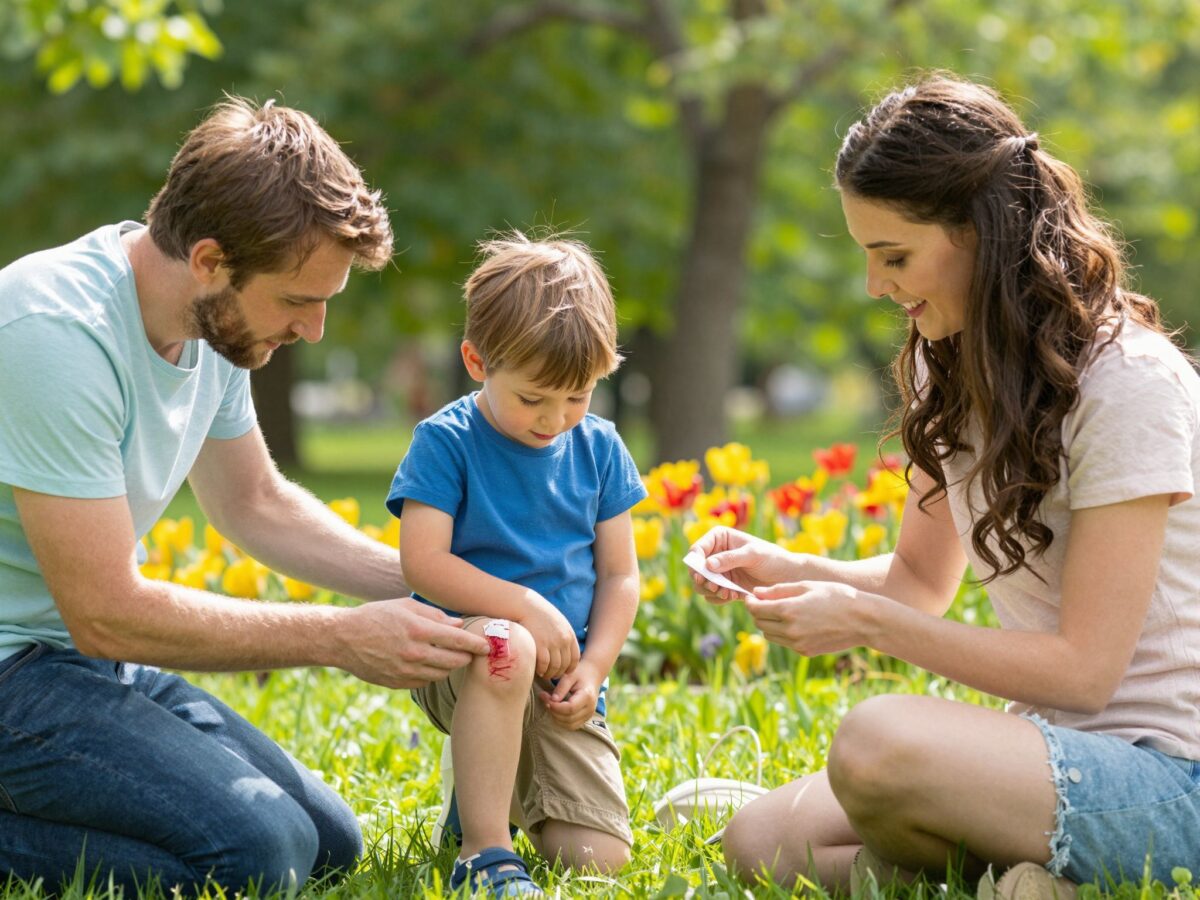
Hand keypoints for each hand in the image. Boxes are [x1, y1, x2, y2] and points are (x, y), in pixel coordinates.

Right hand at [336, 597, 489, 688]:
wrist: (343, 638)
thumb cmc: (377, 616)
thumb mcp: (406, 606)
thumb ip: (435, 616)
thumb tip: (459, 625)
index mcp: (418, 630)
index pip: (458, 640)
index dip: (477, 644)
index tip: (488, 646)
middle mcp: (414, 653)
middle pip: (454, 661)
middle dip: (467, 657)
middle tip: (471, 652)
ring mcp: (405, 671)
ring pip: (442, 674)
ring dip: (450, 666)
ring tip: (451, 656)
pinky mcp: (397, 683)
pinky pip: (425, 682)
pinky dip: (433, 674)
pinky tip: (430, 664)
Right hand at [517, 595, 579, 679]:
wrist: (526, 606)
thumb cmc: (540, 615)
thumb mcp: (559, 623)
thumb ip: (564, 636)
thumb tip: (565, 651)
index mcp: (569, 635)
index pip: (575, 658)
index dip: (570, 668)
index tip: (564, 671)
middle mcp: (563, 640)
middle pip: (565, 665)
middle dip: (559, 673)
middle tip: (551, 675)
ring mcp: (552, 643)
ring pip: (555, 667)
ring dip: (550, 674)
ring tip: (544, 674)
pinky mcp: (540, 646)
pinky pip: (544, 665)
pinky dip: (542, 670)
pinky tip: (538, 670)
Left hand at [539, 658, 603, 729]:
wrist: (593, 675)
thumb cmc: (580, 673)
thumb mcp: (570, 675)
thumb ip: (561, 688)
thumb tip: (552, 701)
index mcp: (587, 696)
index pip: (570, 708)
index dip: (555, 706)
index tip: (545, 697)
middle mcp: (590, 708)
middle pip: (569, 718)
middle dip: (553, 711)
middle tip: (544, 698)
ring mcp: (589, 715)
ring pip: (569, 725)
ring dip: (556, 717)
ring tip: (549, 704)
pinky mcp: (585, 719)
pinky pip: (571, 726)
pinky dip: (561, 721)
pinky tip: (555, 710)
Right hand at [689, 527, 807, 603]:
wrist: (786, 577)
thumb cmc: (773, 558)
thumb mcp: (753, 555)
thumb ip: (730, 558)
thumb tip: (708, 565)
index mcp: (719, 538)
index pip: (697, 549)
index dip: (695, 563)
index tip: (701, 575)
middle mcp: (715, 553)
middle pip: (695, 569)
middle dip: (702, 580)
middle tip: (715, 587)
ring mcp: (719, 571)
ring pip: (701, 584)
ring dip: (711, 591)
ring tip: (726, 593)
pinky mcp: (724, 586)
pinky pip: (712, 595)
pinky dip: (719, 598)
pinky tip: (733, 596)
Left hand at [745, 581, 868, 655]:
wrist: (863, 620)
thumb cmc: (836, 596)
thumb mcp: (807, 586)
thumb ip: (779, 590)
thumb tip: (757, 593)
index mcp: (788, 610)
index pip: (755, 609)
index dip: (750, 602)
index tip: (752, 596)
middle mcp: (790, 630)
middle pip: (759, 623)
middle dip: (758, 612)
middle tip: (765, 602)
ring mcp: (797, 644)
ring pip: (769, 635)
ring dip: (769, 624)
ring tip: (781, 612)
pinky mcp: (805, 652)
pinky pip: (784, 643)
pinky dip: (783, 633)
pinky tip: (795, 622)